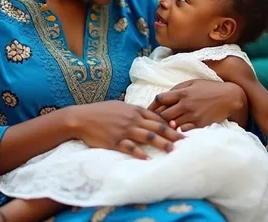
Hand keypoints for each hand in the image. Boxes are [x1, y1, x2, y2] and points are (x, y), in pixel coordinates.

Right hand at [68, 101, 183, 158]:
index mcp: (135, 110)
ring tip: (173, 151)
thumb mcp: (120, 107)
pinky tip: (148, 159)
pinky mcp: (115, 141)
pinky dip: (140, 154)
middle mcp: (132, 119)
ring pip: (148, 137)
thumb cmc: (100, 112)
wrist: (81, 118)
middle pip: (158, 127)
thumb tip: (147, 116)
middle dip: (173, 135)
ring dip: (162, 144)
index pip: (158, 118)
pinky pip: (130, 148)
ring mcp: (124, 130)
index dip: (171, 125)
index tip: (182, 131)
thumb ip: (134, 112)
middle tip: (186, 142)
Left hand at [147, 79, 245, 130]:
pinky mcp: (200, 124)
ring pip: (171, 124)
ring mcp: (192, 115)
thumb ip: (177, 89)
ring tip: (161, 131)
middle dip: (157, 119)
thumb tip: (163, 97)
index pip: (160, 99)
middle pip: (163, 114)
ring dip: (166, 128)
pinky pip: (183, 130)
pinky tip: (175, 133)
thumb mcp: (192, 83)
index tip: (150, 111)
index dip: (153, 106)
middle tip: (152, 124)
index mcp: (182, 92)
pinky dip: (177, 132)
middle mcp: (185, 104)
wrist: (229, 97)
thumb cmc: (210, 88)